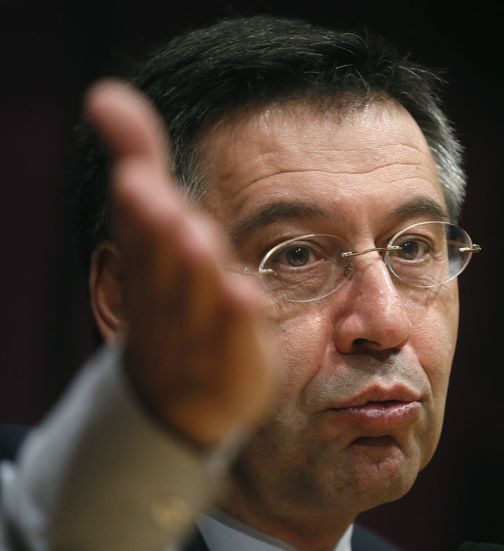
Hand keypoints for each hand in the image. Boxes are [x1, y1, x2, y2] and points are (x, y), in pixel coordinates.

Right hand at [85, 80, 276, 448]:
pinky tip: (244, 294)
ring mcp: (200, 335)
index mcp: (148, 264)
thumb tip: (106, 94)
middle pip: (162, 265)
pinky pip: (235, 343)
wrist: (185, 394)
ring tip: (194, 236)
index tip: (136, 177)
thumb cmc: (172, 294)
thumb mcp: (155, 226)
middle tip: (154, 195)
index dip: (137, 210)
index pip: (139, 234)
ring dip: (193, 270)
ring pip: (196, 301)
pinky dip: (237, 321)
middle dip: (158, 231)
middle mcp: (169, 299)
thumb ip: (140, 159)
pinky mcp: (235, 361)